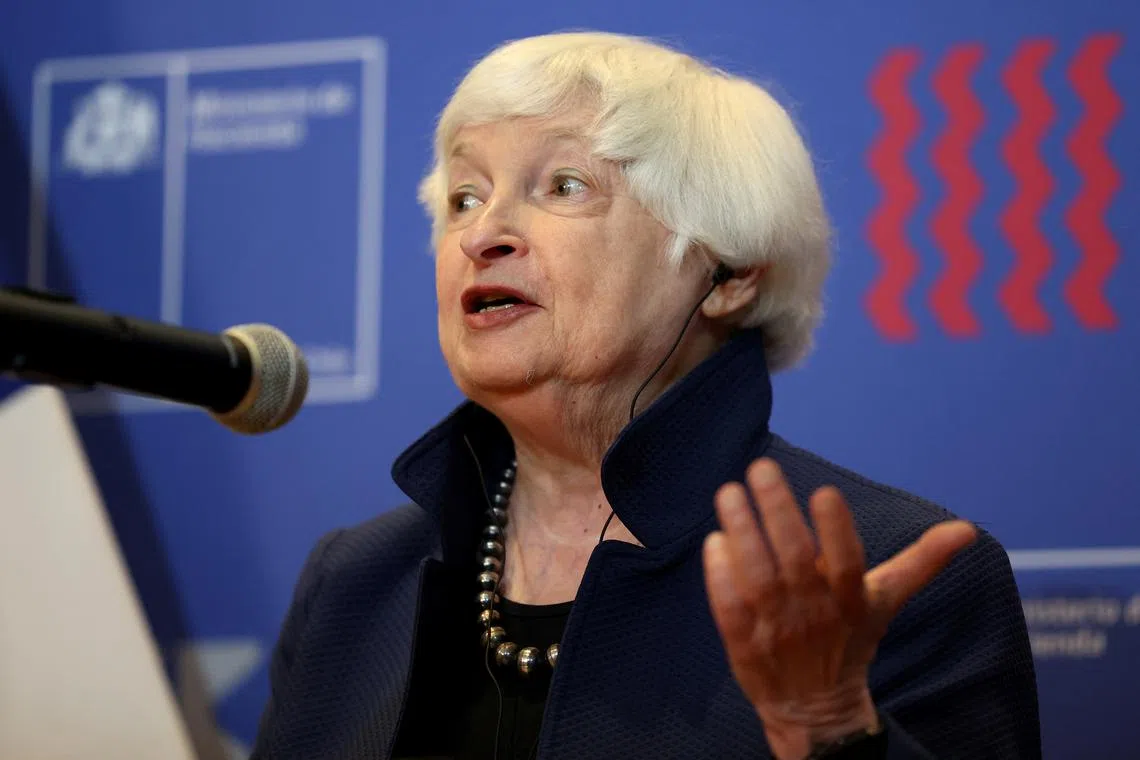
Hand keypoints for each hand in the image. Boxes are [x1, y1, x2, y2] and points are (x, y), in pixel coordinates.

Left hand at [702, 458, 976, 759]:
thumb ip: (920, 562)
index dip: (837, 530)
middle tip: (760, 468)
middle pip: (794, 559)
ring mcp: (775, 629)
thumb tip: (967, 528)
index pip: (847, 562)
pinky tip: (713, 542)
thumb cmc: (850, 639)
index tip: (825, 492)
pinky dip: (720, 576)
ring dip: (741, 533)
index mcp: (850, 600)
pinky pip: (728, 608)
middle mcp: (813, 613)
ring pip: (756, 577)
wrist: (818, 710)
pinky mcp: (743, 645)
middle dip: (776, 511)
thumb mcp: (884, 600)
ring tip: (729, 492)